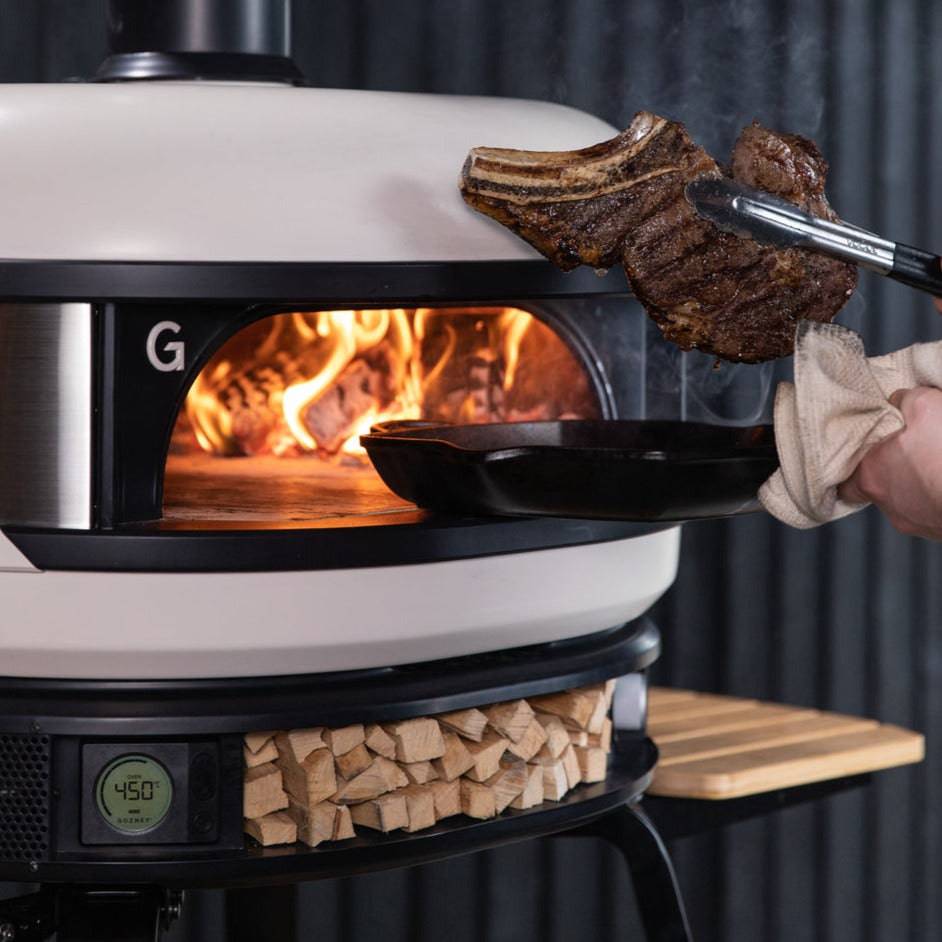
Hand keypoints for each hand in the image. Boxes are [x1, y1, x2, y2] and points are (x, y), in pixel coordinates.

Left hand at [838, 387, 941, 538]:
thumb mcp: (924, 406)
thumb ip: (902, 401)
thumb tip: (898, 401)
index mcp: (870, 476)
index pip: (844, 479)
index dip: (853, 465)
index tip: (863, 454)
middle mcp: (887, 505)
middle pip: (878, 488)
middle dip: (892, 471)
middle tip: (908, 454)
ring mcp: (915, 522)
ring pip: (907, 501)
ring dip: (916, 485)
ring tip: (933, 464)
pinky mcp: (939, 532)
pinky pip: (931, 512)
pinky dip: (936, 497)